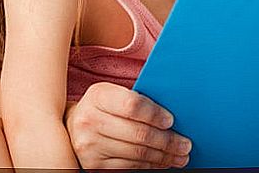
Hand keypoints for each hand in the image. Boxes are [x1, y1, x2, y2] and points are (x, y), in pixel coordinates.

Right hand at [65, 81, 191, 168]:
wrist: (73, 125)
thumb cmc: (104, 106)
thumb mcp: (114, 93)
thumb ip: (136, 99)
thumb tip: (173, 113)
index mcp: (99, 96)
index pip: (133, 106)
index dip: (155, 115)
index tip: (171, 121)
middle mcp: (90, 121)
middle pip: (138, 134)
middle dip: (167, 141)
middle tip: (185, 144)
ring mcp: (90, 146)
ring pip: (136, 154)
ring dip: (163, 157)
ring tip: (179, 156)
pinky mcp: (93, 165)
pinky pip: (128, 167)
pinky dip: (149, 167)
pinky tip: (161, 163)